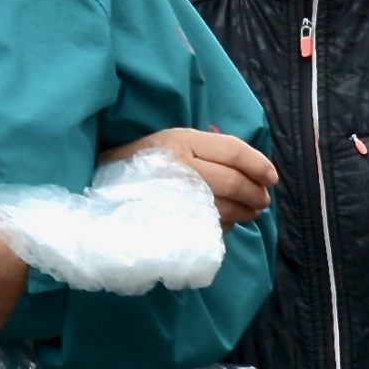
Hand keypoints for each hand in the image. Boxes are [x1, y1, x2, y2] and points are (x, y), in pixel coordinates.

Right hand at [104, 126, 275, 229]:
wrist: (95, 193)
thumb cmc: (136, 166)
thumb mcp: (166, 144)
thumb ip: (203, 148)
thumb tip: (246, 162)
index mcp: (180, 140)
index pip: (233, 151)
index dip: (259, 164)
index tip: (273, 177)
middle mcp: (180, 165)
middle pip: (233, 181)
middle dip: (255, 193)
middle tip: (263, 201)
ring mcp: (175, 195)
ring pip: (225, 206)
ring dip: (245, 213)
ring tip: (251, 214)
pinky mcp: (170, 222)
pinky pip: (209, 226)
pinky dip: (224, 227)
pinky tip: (225, 225)